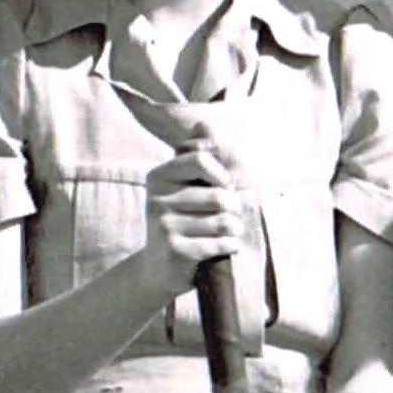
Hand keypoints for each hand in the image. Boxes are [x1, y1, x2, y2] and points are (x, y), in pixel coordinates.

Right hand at [143, 141, 258, 272]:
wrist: (158, 268)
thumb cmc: (181, 220)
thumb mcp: (185, 185)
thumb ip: (197, 154)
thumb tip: (206, 124)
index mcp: (159, 176)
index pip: (202, 160)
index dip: (222, 176)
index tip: (222, 187)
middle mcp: (157, 198)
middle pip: (220, 196)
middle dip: (234, 207)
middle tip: (227, 215)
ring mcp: (164, 225)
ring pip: (225, 221)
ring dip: (235, 228)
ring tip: (226, 232)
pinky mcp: (175, 250)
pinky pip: (222, 242)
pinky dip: (231, 245)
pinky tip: (223, 247)